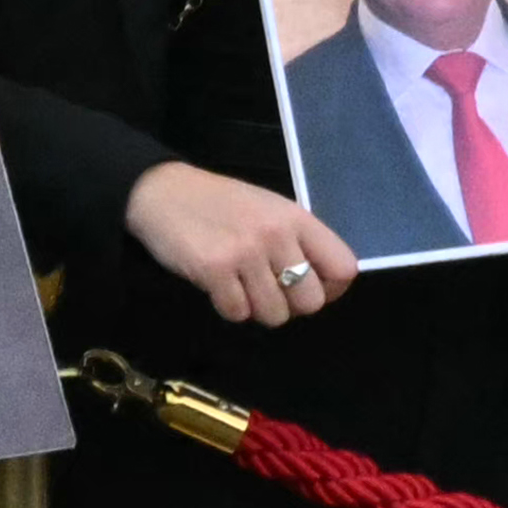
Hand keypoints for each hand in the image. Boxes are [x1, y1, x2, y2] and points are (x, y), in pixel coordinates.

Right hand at [122, 165, 371, 333]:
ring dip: (257, 308)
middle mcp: (277, 235)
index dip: (332, 289)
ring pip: (275, 315)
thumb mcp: (270, 210)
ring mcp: (246, 253)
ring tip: (242, 285)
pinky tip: (219, 284)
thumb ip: (299, 241)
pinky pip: (237, 313)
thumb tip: (323, 284)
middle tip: (269, 291)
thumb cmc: (222, 204)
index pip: (344, 268)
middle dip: (291, 305)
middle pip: (311, 302)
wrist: (164, 193)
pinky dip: (229, 306)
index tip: (311, 289)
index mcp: (297, 218)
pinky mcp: (214, 270)